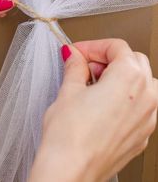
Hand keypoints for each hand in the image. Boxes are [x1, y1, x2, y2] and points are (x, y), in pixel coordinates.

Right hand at [29, 39, 157, 181]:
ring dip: (122, 76)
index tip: (78, 52)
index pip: (116, 46)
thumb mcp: (68, 90)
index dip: (93, 46)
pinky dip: (126, 97)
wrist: (70, 172)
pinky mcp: (142, 135)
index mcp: (129, 78)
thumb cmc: (69, 137)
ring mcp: (148, 118)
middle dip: (108, 58)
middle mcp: (146, 96)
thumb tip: (74, 56)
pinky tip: (104, 104)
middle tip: (85, 65)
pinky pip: (142, 106)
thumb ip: (75, 66)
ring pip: (144, 82)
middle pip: (134, 60)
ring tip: (96, 84)